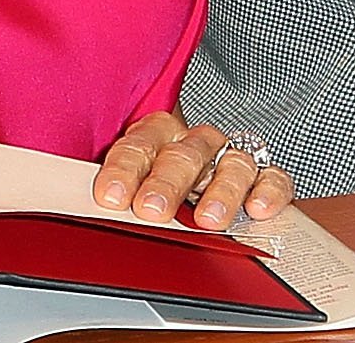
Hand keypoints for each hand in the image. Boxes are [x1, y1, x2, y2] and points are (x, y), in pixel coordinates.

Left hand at [91, 112, 295, 230]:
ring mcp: (231, 158)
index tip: (110, 196)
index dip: (124, 169)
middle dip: (167, 183)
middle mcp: (195, 142)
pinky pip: (272, 177)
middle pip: (183, 154)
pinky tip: (258, 208)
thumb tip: (81, 214)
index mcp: (157, 135)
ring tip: (208, 219)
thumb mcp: (131, 185)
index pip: (138, 144)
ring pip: (231, 163)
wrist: (200, 176)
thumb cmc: (157, 184)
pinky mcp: (264, 177)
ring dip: (220, 190)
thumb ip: (115, 193)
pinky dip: (268, 190)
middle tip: (152, 210)